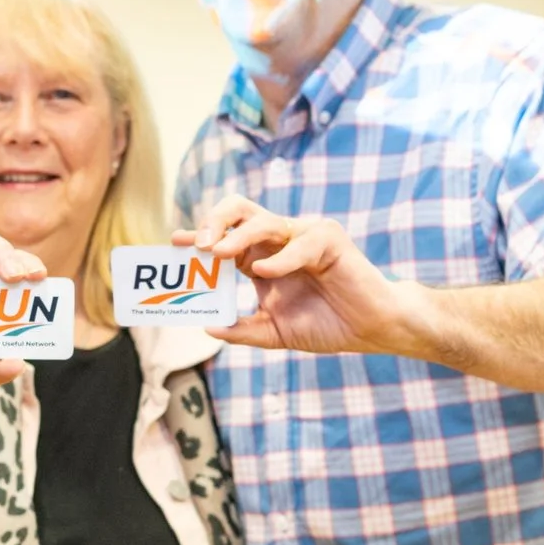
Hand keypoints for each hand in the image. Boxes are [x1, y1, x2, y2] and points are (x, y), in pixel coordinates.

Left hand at [181, 196, 411, 354]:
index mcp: (261, 258)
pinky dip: (280, 257)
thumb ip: (243, 330)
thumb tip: (208, 326)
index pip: (224, 239)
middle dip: (214, 221)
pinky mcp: (330, 239)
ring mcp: (304, 236)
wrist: (370, 330)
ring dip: (237, 237)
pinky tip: (263, 271)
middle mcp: (279, 241)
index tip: (173, 243)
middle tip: (197, 245)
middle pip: (240, 212)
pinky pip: (300, 242)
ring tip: (218, 253)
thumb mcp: (275, 332)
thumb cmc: (327, 325)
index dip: (198, 237)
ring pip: (264, 221)